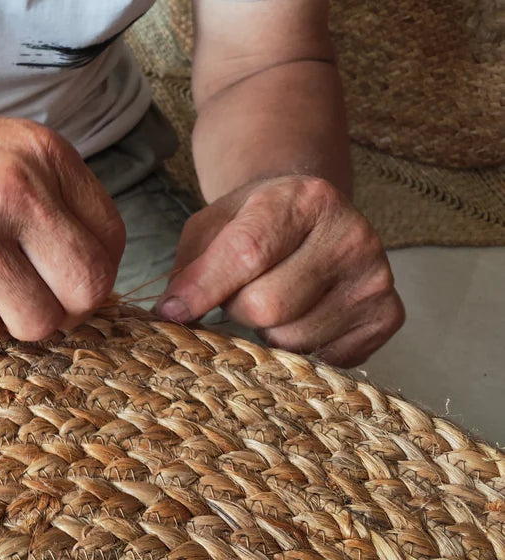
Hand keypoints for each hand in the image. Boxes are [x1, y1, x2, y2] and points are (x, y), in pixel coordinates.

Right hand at [0, 94, 125, 342]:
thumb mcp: (5, 148)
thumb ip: (55, 198)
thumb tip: (96, 277)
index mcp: (44, 154)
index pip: (110, 241)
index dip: (92, 273)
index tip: (63, 277)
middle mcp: (16, 189)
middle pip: (87, 291)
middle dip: (65, 308)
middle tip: (31, 297)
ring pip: (36, 322)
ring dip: (10, 318)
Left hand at [155, 175, 403, 366]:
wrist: (312, 215)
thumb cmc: (253, 222)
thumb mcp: (212, 225)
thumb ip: (190, 266)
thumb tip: (172, 313)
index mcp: (305, 199)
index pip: (248, 254)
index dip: (204, 289)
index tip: (172, 311)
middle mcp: (351, 235)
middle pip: (269, 306)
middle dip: (238, 310)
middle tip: (240, 293)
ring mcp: (376, 278)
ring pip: (293, 340)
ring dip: (266, 332)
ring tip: (273, 300)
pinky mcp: (388, 316)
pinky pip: (324, 359)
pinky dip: (299, 349)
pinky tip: (301, 316)